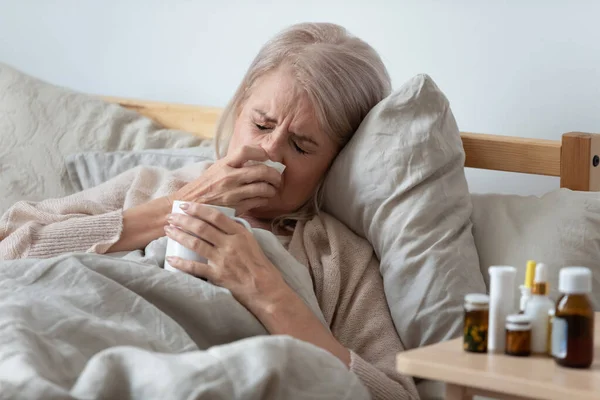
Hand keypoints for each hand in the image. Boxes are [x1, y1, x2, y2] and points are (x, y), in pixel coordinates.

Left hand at [164, 202, 288, 310]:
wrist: (266, 288)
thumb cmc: (260, 266)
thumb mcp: (252, 242)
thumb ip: (236, 232)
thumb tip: (221, 222)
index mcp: (240, 234)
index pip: (215, 216)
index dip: (198, 209)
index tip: (186, 205)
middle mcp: (230, 244)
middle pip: (202, 227)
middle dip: (183, 220)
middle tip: (171, 216)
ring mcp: (223, 260)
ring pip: (196, 243)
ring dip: (179, 235)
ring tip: (168, 230)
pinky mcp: (217, 275)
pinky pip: (195, 267)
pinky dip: (181, 263)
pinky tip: (171, 259)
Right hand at [168, 145, 281, 213]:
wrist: (189, 207)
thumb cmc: (203, 187)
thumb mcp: (215, 169)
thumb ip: (233, 164)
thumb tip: (255, 159)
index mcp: (223, 165)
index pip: (246, 151)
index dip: (260, 151)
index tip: (267, 156)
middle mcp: (229, 178)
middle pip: (261, 170)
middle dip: (274, 173)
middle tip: (277, 176)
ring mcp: (233, 193)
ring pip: (263, 187)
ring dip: (272, 188)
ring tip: (273, 188)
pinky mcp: (236, 208)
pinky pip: (258, 201)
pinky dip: (266, 199)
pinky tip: (265, 198)